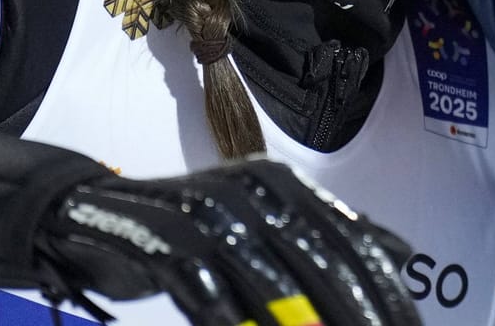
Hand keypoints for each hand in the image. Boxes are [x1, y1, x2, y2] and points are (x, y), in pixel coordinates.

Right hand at [36, 160, 421, 325]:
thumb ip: (326, 232)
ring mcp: (208, 214)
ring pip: (271, 285)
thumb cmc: (193, 227)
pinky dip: (229, 323)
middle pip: (321, 262)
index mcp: (283, 183)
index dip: (384, 289)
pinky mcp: (164, 242)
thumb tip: (401, 253)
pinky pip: (208, 295)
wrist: (93, 214)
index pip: (350, 239)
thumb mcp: (265, 220)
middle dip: (356, 312)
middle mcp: (252, 190)